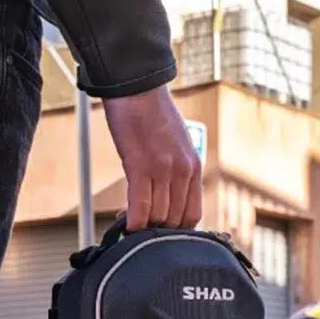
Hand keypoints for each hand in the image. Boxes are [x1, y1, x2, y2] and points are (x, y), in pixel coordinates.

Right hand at [103, 85, 201, 230]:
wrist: (137, 88)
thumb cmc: (151, 115)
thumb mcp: (175, 146)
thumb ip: (175, 172)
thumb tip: (165, 197)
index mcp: (193, 168)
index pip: (192, 214)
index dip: (176, 229)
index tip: (160, 230)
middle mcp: (183, 171)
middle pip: (175, 220)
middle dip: (157, 230)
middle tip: (140, 229)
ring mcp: (164, 170)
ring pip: (158, 217)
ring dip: (143, 226)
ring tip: (129, 222)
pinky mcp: (141, 165)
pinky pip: (141, 205)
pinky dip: (133, 220)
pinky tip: (125, 224)